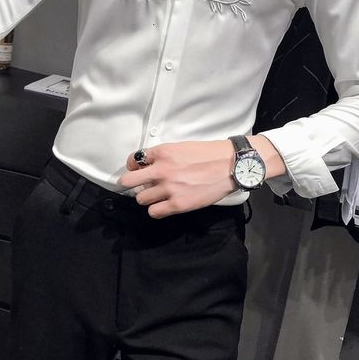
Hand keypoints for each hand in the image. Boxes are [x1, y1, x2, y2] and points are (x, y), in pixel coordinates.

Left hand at [119, 140, 237, 218]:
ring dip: (147, 197)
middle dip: (131, 184)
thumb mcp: (182, 147)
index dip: (134, 166)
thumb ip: (164, 156)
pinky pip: (154, 212)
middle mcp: (162, 170)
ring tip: (158, 195)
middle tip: (140, 185)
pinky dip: (156, 209)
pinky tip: (165, 205)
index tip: (138, 170)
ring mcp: (169, 188)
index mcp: (163, 152)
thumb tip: (150, 167)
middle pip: (128, 181)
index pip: (134, 160)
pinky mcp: (178, 204)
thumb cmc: (209, 154)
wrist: (230, 165)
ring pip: (141, 198)